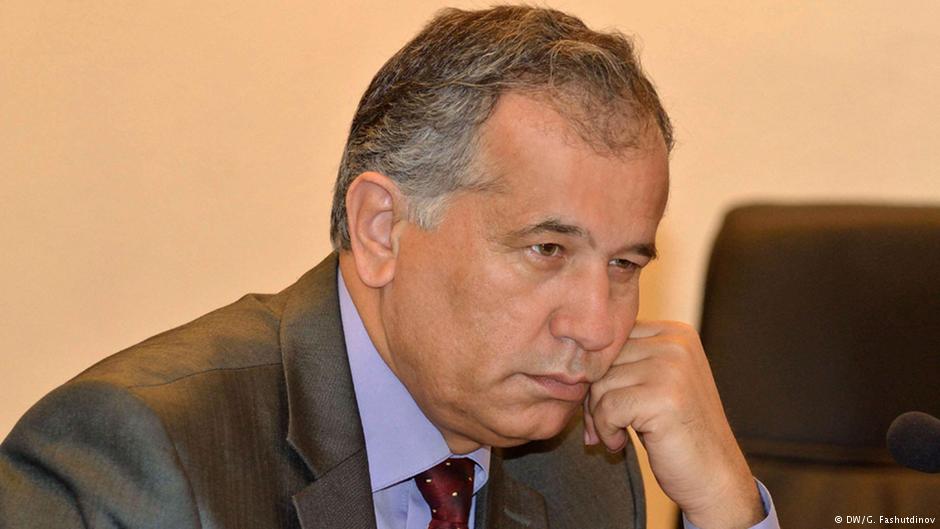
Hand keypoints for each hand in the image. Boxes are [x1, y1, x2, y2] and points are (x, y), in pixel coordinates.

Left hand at [583, 321, 763, 528]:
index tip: (603, 404)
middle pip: (603, 360)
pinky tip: (620, 443)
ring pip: (601, 384)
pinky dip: (606, 431)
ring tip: (615, 435)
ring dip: (597, 417)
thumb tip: (570, 355)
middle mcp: (676, 343)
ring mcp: (672, 369)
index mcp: (674, 333)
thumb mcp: (655, 382)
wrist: (714, 477)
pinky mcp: (663, 397)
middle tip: (601, 426)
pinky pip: (607, 407)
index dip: (599, 374)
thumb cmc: (677, 431)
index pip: (611, 341)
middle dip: (593, 397)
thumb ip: (627, 361)